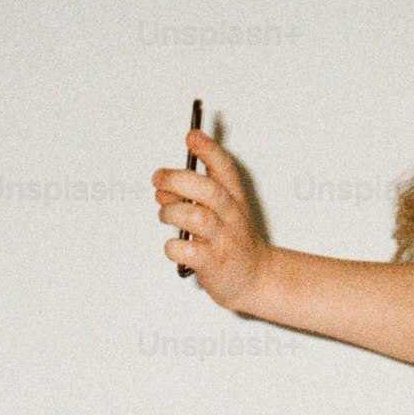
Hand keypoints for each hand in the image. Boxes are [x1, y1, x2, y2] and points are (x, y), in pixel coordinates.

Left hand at [154, 129, 271, 310]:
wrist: (254, 278)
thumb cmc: (231, 241)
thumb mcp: (217, 214)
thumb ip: (188, 199)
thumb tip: (161, 190)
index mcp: (234, 199)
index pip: (224, 168)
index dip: (208, 150)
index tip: (192, 136)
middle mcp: (231, 216)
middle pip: (209, 190)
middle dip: (179, 180)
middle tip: (158, 178)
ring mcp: (223, 240)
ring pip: (196, 218)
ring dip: (172, 213)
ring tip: (165, 215)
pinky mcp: (213, 263)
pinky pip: (186, 250)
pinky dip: (173, 246)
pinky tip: (175, 246)